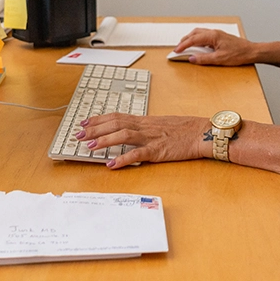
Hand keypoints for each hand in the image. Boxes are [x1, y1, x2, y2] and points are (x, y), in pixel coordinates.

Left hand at [78, 113, 211, 168]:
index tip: (84, 122)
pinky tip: (112, 164)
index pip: (117, 116)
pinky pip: (138, 154)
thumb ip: (144, 128)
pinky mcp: (158, 150)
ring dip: (104, 140)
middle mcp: (145, 126)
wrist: (202, 132)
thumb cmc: (184, 129)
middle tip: (78, 134)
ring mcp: (151, 138)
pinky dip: (123, 159)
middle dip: (94, 129)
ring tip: (88, 146)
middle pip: (115, 124)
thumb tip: (127, 132)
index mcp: (145, 120)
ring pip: (123, 136)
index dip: (98, 119)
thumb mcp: (161, 124)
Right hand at [174, 29, 257, 64]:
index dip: (183, 45)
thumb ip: (204, 59)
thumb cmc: (239, 54)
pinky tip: (198, 46)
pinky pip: (205, 36)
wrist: (251, 51)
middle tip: (178, 48)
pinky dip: (197, 40)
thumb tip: (192, 58)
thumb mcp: (219, 59)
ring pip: (199, 33)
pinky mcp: (219, 37)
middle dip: (185, 40)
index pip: (193, 39)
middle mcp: (214, 32)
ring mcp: (217, 34)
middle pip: (194, 33)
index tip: (176, 51)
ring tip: (185, 47)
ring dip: (191, 39)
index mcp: (212, 36)